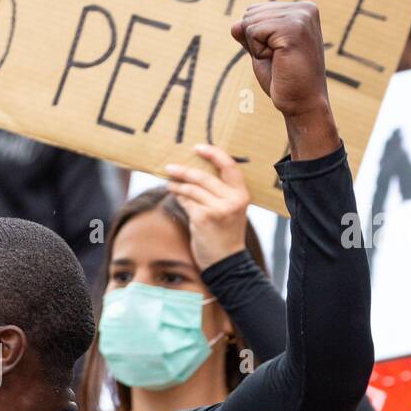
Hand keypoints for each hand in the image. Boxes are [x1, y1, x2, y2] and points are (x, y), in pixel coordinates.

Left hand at [163, 143, 248, 270]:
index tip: (197, 148)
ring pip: (192, 189)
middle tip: (170, 167)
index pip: (229, 167)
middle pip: (204, 177)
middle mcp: (232, 200)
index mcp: (242, 195)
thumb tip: (193, 174)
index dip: (213, 154)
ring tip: (168, 182)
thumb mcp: (230, 211)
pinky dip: (178, 197)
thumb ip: (220, 193)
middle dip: (184, 171)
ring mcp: (217, 209)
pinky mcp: (203, 218)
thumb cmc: (225, 235)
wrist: (226, 262)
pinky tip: (172, 193)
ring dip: (176, 184)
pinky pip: (186, 202)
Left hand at [231, 1, 333, 120]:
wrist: (302, 103)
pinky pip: (253, 32)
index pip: (256, 10)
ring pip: (250, 22)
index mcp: (302, 9)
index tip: (279, 54)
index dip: (257, 38)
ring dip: (257, 47)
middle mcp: (305, 8)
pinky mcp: (293, 28)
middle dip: (255, 41)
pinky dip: (258, 51)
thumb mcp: (263, 52)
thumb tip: (234, 25)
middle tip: (278, 59)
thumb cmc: (285, 80)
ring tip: (279, 60)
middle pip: (251, 13)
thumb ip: (250, 35)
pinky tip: (278, 61)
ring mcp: (300, 16)